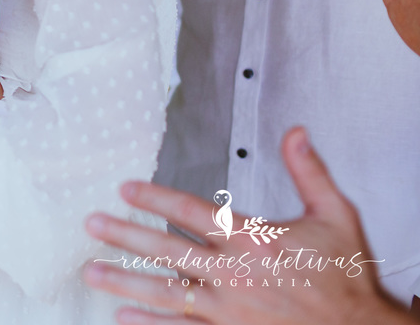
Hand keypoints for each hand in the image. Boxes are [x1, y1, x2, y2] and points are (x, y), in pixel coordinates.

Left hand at [83, 127, 408, 324]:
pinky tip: (121, 316)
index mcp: (253, 239)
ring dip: (124, 280)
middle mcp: (233, 273)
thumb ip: (309, 172)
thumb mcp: (335, 215)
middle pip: (166, 250)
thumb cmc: (345, 274)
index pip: (192, 211)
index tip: (125, 187)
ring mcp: (228, 309)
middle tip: (91, 225)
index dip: (155, 197)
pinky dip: (150, 324)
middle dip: (124, 236)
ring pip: (165, 292)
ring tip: (91, 271)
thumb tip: (296, 131)